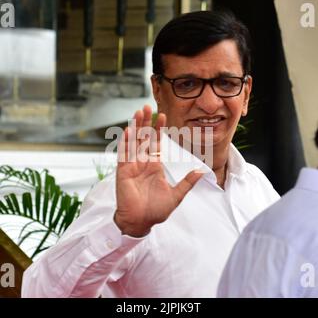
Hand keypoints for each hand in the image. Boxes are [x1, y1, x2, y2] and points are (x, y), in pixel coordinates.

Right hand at [114, 105, 202, 236]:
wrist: (141, 222)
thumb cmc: (156, 210)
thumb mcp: (176, 195)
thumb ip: (187, 182)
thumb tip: (202, 172)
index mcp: (154, 166)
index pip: (156, 143)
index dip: (158, 130)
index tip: (162, 116)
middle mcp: (143, 163)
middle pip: (144, 138)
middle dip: (146, 122)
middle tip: (148, 106)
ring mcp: (132, 166)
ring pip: (134, 142)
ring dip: (136, 127)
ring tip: (138, 112)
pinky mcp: (123, 172)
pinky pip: (124, 154)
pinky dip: (125, 142)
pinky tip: (128, 130)